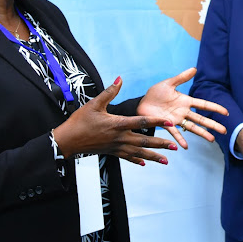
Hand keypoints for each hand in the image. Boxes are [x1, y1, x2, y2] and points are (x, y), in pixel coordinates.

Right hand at [53, 77, 177, 164]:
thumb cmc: (80, 121)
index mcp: (118, 123)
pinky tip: (145, 163)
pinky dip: (137, 160)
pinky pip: (127, 157)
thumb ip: (110, 92)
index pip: (142, 122)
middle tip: (175, 146)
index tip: (170, 123)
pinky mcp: (111, 152)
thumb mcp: (94, 103)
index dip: (157, 121)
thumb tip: (120, 78)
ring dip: (153, 156)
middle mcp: (120, 137)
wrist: (67, 140)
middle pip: (145, 140)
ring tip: (166, 160)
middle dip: (161, 144)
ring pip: (139, 152)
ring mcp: (116, 147)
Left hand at [137, 67, 228, 148]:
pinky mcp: (166, 125)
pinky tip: (185, 147)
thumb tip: (195, 69)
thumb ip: (182, 78)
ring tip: (212, 140)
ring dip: (202, 133)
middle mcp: (183, 112)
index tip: (226, 113)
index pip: (203, 105)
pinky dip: (180, 139)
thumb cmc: (155, 93)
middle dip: (213, 125)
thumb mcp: (169, 83)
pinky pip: (175, 133)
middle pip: (202, 119)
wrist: (142, 103)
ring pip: (192, 127)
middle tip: (224, 131)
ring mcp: (176, 119)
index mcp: (186, 101)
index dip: (215, 108)